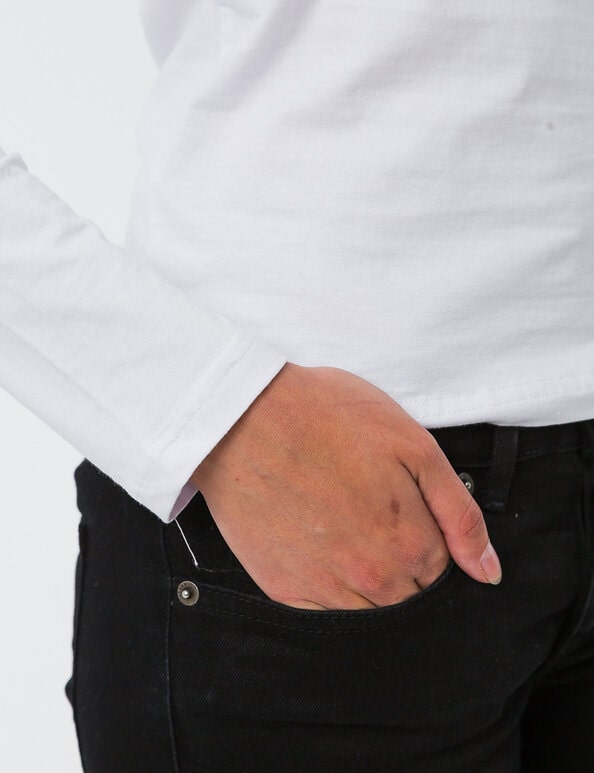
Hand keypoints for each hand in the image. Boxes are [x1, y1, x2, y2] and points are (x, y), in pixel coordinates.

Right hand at [190, 363, 501, 609]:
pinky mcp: (281, 588)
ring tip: (345, 529)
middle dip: (404, 565)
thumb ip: (459, 513)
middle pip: (409, 597)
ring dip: (368, 582)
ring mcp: (323, 588)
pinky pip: (322, 616)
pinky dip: (330, 594)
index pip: (444, 573)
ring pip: (369, 613)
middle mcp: (370, 578)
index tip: (406, 511)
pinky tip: (319, 551)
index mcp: (410, 543)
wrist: (242, 415)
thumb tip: (487, 571)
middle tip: (372, 516)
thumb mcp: (413, 446)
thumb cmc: (328, 417)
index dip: (432, 542)